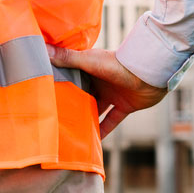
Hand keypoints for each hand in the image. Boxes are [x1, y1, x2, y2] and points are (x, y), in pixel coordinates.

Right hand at [47, 45, 167, 138]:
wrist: (150, 73)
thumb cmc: (118, 63)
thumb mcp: (89, 61)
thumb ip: (67, 58)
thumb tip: (43, 49)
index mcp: (90, 67)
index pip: (71, 76)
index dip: (59, 84)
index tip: (44, 95)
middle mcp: (101, 81)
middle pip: (82, 95)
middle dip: (71, 105)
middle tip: (54, 119)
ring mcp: (113, 94)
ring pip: (95, 110)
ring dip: (86, 120)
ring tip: (69, 134)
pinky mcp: (125, 106)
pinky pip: (111, 121)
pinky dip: (103, 131)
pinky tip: (92, 144)